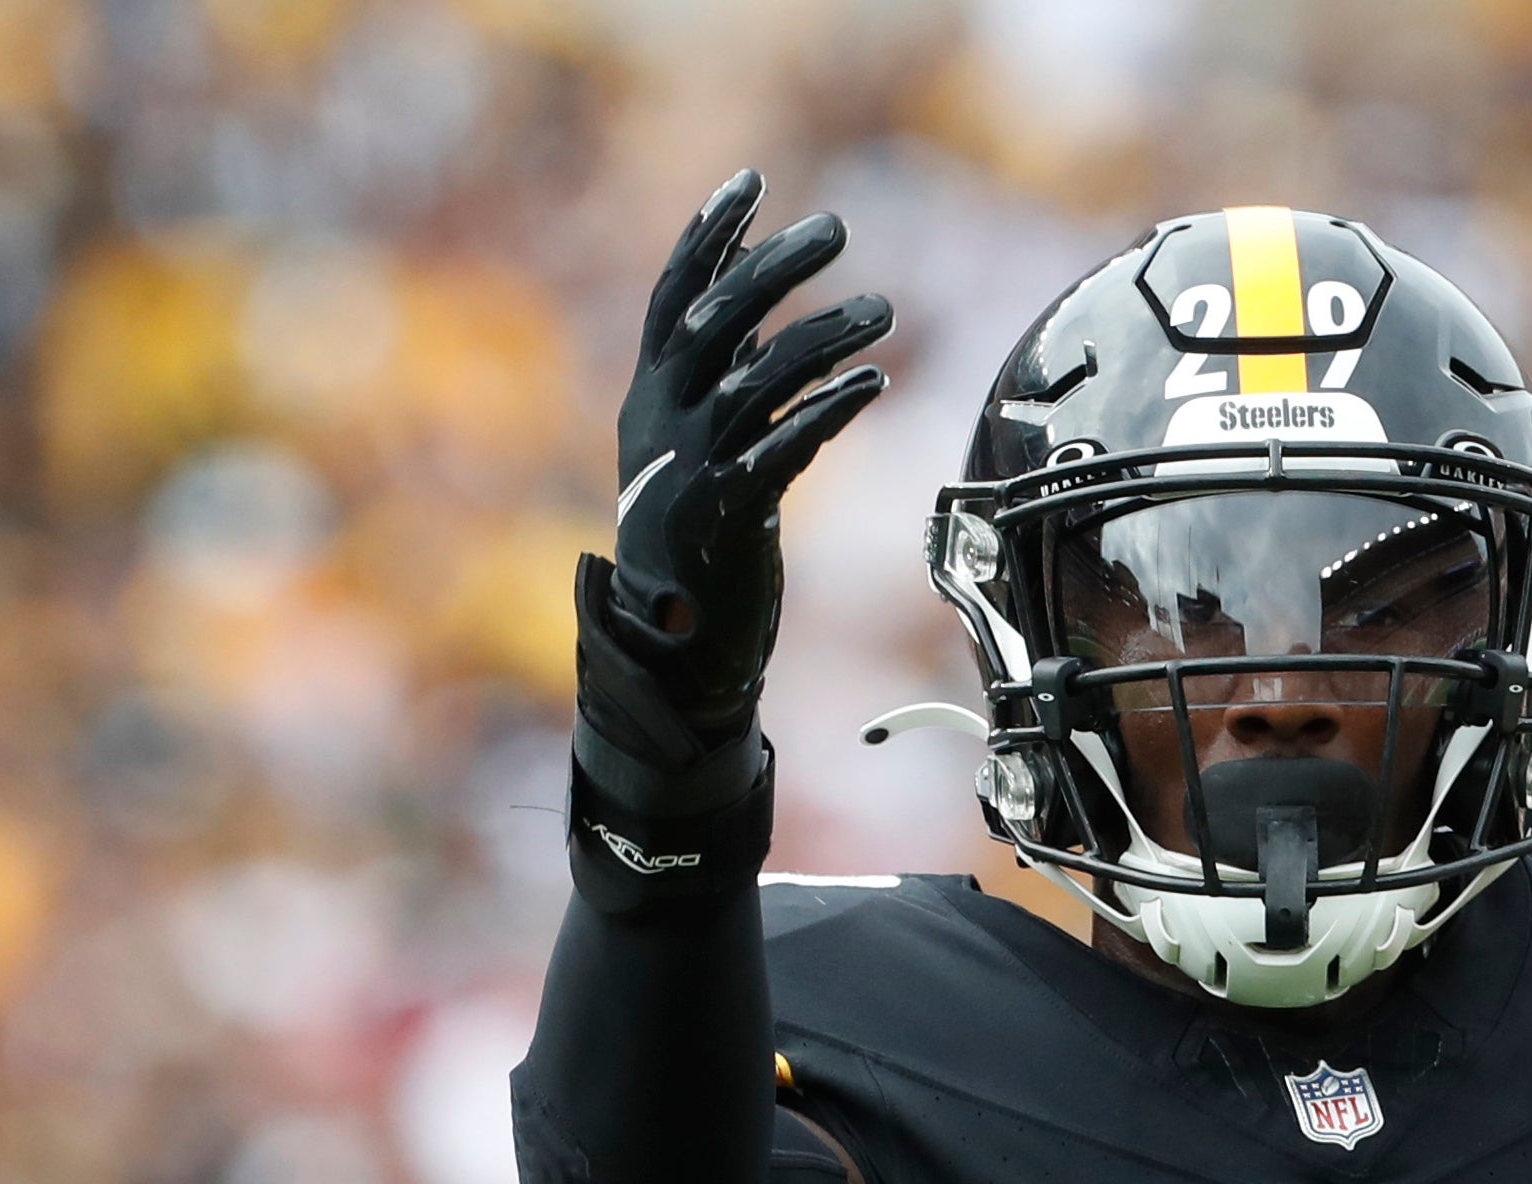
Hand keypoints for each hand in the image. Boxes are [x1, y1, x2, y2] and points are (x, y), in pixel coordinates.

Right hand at [609, 168, 892, 733]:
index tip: (751, 181)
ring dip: (823, 336)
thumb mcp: (700, 457)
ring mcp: (688, 466)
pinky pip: (780, 447)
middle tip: (837, 227)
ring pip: (756, 379)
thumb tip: (763, 336)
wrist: (669, 654)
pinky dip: (825, 410)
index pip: (673, 296)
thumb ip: (724, 394)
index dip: (707, 236)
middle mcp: (659, 421)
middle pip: (714, 319)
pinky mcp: (725, 514)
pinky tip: (872, 384)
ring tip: (882, 309)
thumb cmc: (695, 551)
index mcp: (649, 399)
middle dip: (774, 266)